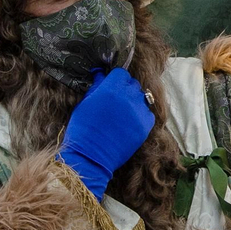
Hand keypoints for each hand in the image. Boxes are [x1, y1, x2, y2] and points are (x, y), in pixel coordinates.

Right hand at [60, 68, 154, 200]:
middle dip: (125, 89)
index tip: (111, 86)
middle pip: (133, 84)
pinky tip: (129, 123)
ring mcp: (139, 111)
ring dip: (134, 101)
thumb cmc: (83, 129)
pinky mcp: (146, 125)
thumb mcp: (85, 103)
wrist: (91, 157)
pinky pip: (148, 113)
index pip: (121, 73)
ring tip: (122, 113)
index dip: (116, 79)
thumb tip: (100, 72)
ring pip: (142, 97)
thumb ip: (96, 86)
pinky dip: (140, 115)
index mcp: (111, 89)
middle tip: (116, 101)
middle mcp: (128, 97)